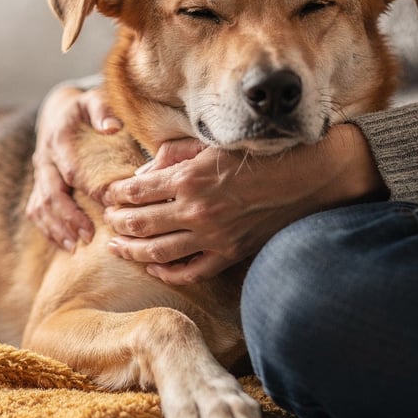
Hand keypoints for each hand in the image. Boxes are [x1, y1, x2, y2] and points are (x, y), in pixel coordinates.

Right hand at [26, 84, 120, 249]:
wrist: (60, 111)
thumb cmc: (86, 109)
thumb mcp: (96, 100)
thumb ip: (103, 110)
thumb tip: (113, 126)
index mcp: (59, 138)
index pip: (72, 169)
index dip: (88, 188)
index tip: (108, 203)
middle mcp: (45, 158)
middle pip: (50, 192)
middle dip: (68, 215)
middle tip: (88, 235)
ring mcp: (40, 174)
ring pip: (39, 205)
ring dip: (55, 227)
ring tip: (74, 246)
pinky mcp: (39, 185)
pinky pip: (36, 210)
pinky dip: (48, 229)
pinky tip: (64, 244)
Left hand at [102, 125, 386, 284]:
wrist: (310, 177)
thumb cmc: (262, 154)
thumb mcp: (213, 145)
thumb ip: (174, 158)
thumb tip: (142, 176)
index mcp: (190, 179)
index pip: (136, 191)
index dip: (116, 195)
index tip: (108, 195)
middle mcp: (197, 211)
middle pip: (140, 223)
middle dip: (117, 222)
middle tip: (107, 221)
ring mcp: (213, 237)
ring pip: (157, 252)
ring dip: (131, 249)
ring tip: (117, 245)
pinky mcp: (230, 254)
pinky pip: (190, 272)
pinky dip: (166, 272)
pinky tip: (153, 266)